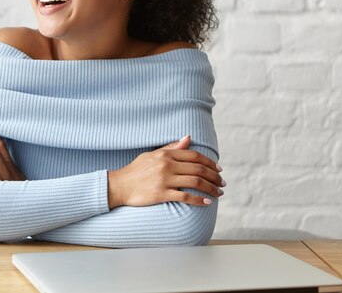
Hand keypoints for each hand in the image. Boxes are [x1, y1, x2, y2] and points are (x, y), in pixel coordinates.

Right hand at [107, 135, 224, 207]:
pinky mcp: (161, 194)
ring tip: (218, 194)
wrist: (119, 185)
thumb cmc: (135, 170)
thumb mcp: (152, 155)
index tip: (219, 169)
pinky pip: (185, 196)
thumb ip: (170, 148)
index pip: (194, 156)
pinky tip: (207, 203)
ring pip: (195, 182)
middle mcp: (166, 165)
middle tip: (222, 184)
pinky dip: (198, 200)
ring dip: (210, 188)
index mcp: (165, 154)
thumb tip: (188, 138)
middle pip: (198, 169)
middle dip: (214, 177)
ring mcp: (164, 180)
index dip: (210, 163)